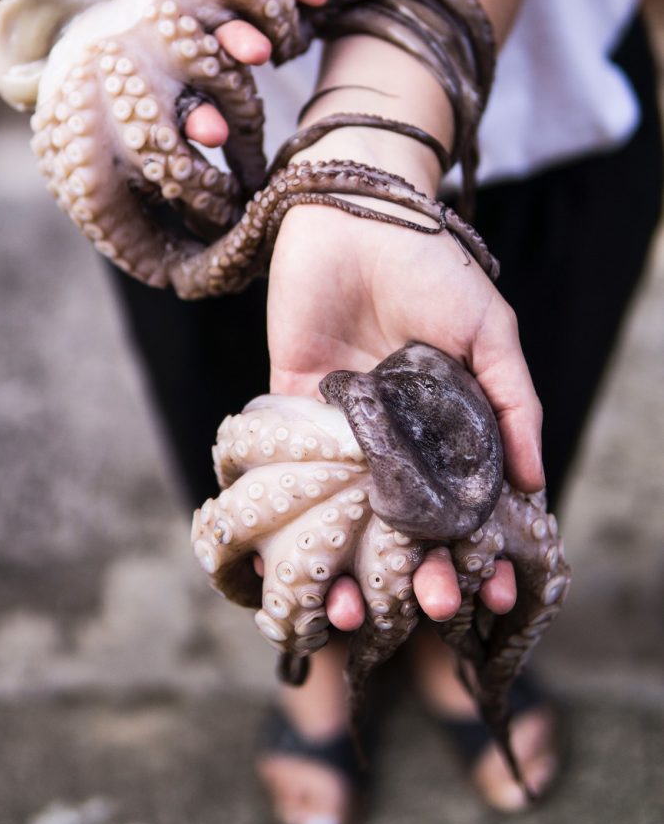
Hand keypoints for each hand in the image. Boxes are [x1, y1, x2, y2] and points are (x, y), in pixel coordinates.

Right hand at [0, 0, 328, 141]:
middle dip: (196, 107)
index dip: (133, 124)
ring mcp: (183, 2)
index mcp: (84, 41)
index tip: (145, 142)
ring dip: (246, 46)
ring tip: (271, 48)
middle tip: (217, 130)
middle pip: (171, 85)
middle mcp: (142, 35)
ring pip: (220, 38)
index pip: (109, 98)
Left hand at [266, 124, 543, 629]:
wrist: (352, 211)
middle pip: (406, 519)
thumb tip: (537, 483)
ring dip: (346, 565)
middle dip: (415, 571)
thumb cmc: (431, 264)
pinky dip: (287, 516)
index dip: (477, 552)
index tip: (488, 597)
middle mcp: (398, 433)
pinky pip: (289, 469)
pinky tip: (288, 567)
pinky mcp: (291, 405)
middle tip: (426, 607)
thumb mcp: (490, 330)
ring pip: (347, 510)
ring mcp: (345, 424)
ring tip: (348, 612)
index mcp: (451, 421)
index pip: (466, 501)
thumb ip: (514, 401)